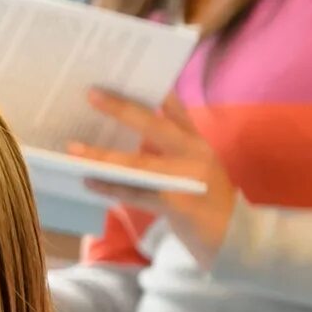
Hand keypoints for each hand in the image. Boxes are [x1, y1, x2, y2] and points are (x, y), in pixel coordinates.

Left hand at [71, 89, 237, 262]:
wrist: (236, 237)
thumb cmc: (208, 199)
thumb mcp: (199, 164)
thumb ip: (177, 141)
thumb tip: (138, 125)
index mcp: (198, 143)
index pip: (176, 108)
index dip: (152, 90)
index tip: (124, 74)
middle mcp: (195, 155)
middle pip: (155, 126)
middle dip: (121, 109)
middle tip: (92, 94)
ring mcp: (188, 179)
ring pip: (138, 164)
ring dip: (103, 156)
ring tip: (74, 149)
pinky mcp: (178, 204)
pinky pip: (136, 194)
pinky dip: (110, 187)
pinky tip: (89, 181)